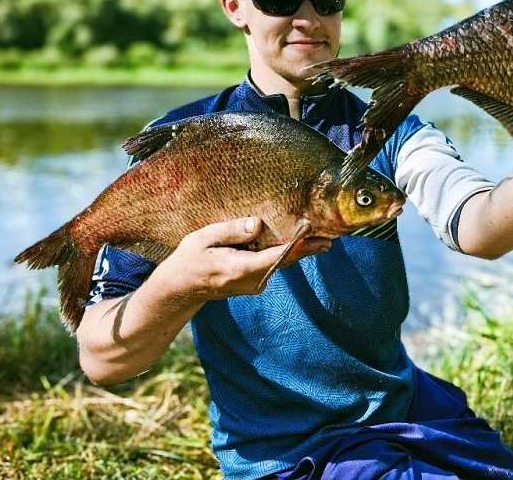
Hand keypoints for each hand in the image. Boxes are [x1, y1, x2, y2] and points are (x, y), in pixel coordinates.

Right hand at [158, 217, 330, 301]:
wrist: (181, 288)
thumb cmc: (190, 259)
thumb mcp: (203, 238)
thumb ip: (231, 230)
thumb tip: (258, 223)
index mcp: (239, 268)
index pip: (276, 257)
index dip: (297, 246)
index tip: (315, 235)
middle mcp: (252, 281)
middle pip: (285, 261)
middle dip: (307, 248)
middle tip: (330, 236)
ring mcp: (255, 285)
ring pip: (281, 264)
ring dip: (298, 250)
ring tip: (319, 235)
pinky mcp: (255, 284)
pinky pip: (274, 266)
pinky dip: (286, 253)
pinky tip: (297, 241)